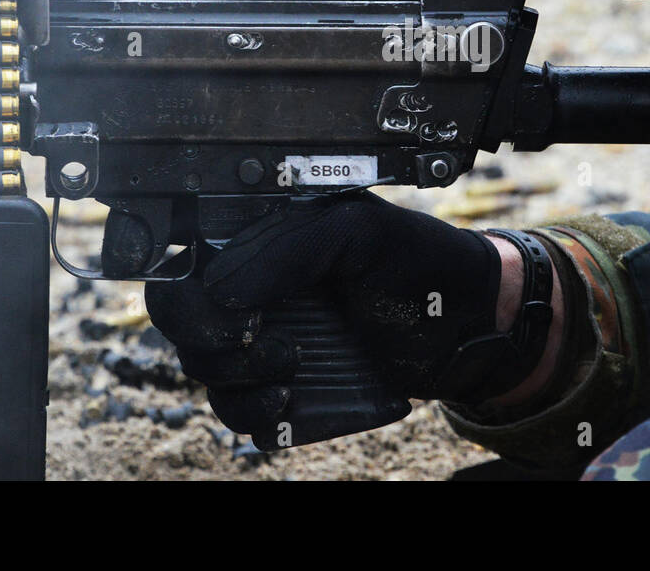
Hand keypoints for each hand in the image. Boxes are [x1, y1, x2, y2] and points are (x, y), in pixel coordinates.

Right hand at [145, 191, 541, 439]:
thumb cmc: (416, 260)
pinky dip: (266, 418)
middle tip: (266, 343)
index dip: (191, 300)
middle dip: (214, 346)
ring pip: (210, 378)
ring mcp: (268, 345)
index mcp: (257, 246)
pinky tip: (298, 400)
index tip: (238, 315)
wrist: (468, 321)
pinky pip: (248, 420)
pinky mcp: (290, 392)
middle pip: (182, 330)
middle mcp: (253, 295)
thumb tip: (223, 292)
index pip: (181, 272)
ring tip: (293, 370)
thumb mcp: (356, 230)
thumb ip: (286, 251)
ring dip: (243, 384)